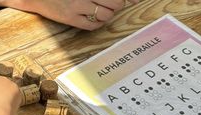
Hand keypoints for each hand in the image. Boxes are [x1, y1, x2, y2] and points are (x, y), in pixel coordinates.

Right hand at [16, 0, 139, 30]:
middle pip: (115, 2)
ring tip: (102, 12)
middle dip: (117, 4)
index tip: (131, 1)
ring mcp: (77, 6)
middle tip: (111, 4)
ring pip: (106, 15)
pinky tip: (95, 20)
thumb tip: (122, 1)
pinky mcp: (70, 18)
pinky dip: (98, 24)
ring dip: (107, 14)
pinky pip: (92, 26)